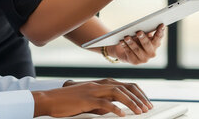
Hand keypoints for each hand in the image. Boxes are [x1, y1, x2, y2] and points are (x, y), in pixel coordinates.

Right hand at [33, 79, 151, 116]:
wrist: (50, 99)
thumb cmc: (68, 101)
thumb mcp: (89, 100)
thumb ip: (103, 102)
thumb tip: (116, 109)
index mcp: (101, 83)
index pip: (126, 85)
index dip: (138, 93)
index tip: (146, 102)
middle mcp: (99, 84)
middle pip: (125, 87)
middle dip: (139, 97)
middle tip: (148, 108)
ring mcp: (93, 90)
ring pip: (118, 92)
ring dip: (131, 102)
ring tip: (139, 111)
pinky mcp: (86, 99)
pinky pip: (104, 102)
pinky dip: (115, 108)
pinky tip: (122, 114)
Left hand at [107, 24, 164, 63]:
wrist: (125, 52)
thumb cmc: (135, 40)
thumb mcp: (140, 35)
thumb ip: (144, 31)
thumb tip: (144, 27)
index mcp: (155, 44)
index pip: (159, 37)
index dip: (160, 31)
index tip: (161, 25)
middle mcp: (152, 53)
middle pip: (147, 44)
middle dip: (143, 38)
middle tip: (138, 32)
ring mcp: (144, 59)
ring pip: (137, 49)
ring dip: (131, 43)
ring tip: (126, 37)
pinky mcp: (135, 62)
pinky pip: (129, 53)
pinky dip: (125, 47)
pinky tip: (121, 42)